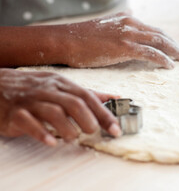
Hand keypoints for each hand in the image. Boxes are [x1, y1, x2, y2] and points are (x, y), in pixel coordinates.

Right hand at [0, 69, 120, 145]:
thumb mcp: (61, 85)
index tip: (116, 129)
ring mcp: (31, 101)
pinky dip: (41, 133)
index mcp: (62, 84)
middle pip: (74, 104)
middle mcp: (48, 90)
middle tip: (92, 132)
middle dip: (88, 120)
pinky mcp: (14, 113)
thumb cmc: (33, 88)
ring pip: (54, 112)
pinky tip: (51, 142)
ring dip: (68, 128)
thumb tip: (114, 97)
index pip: (88, 97)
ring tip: (72, 137)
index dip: (104, 114)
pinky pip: (28, 122)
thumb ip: (87, 93)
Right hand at [64, 12, 178, 67]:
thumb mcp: (105, 24)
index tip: (173, 47)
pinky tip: (170, 65)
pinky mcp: (125, 47)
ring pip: (159, 42)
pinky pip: (151, 53)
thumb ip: (120, 21)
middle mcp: (131, 24)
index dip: (165, 39)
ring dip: (173, 51)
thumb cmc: (82, 36)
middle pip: (160, 34)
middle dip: (173, 44)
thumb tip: (130, 13)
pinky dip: (163, 59)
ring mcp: (129, 35)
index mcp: (127, 18)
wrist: (66, 40)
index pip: (153, 29)